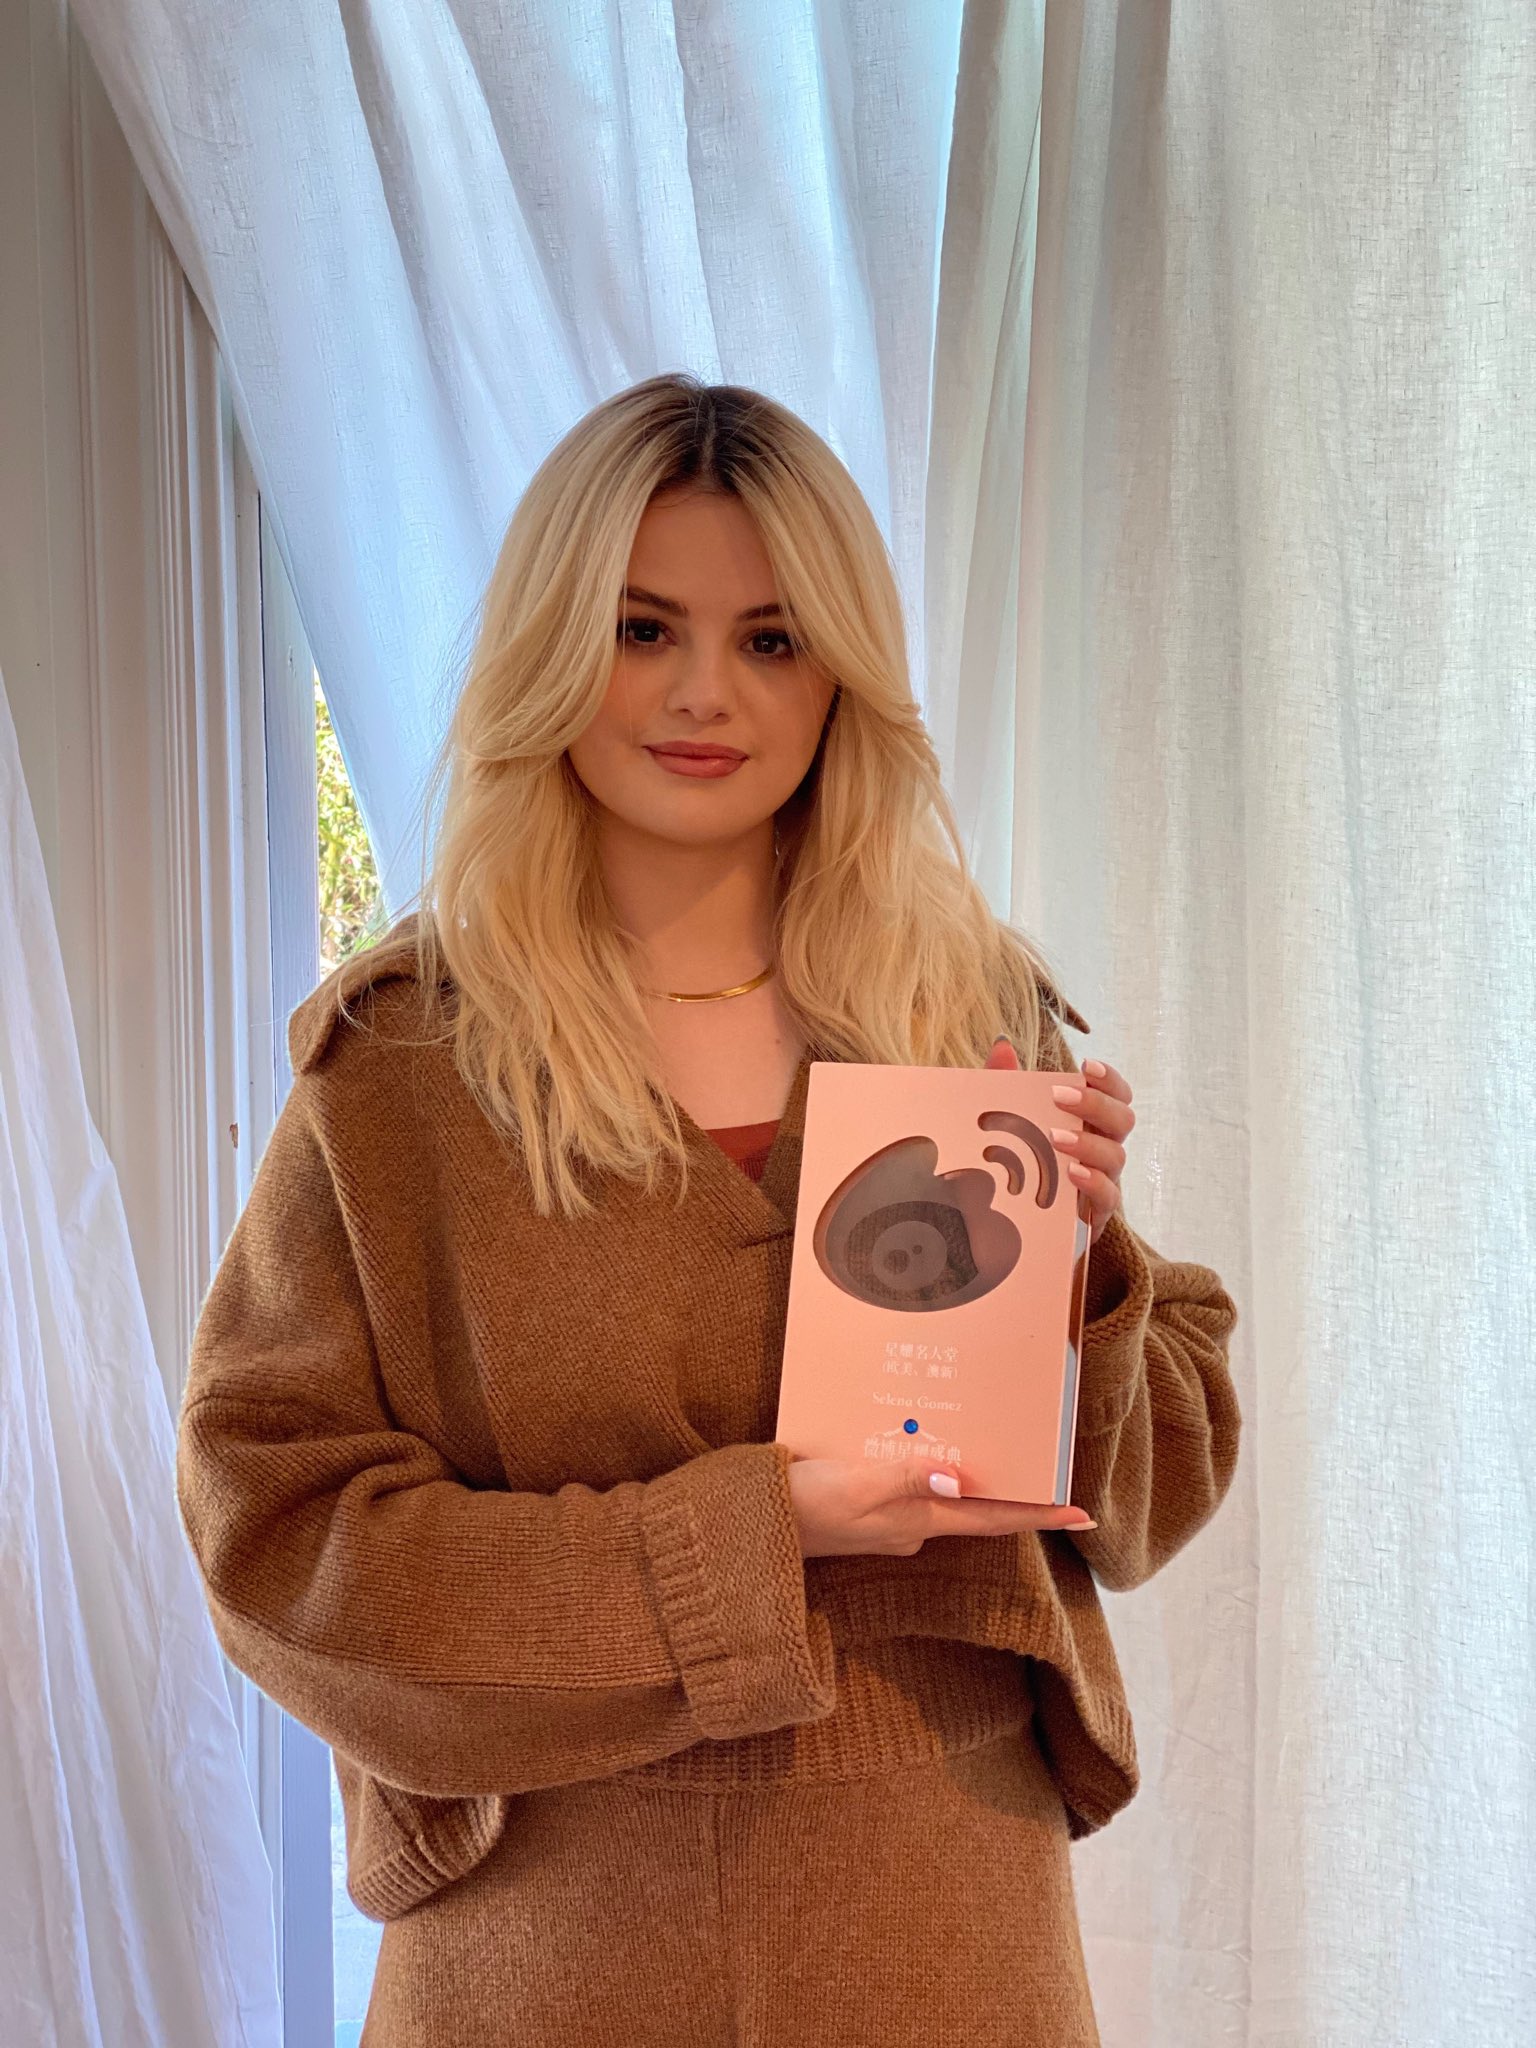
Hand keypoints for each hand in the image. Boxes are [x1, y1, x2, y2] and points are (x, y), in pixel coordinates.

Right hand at [787, 1454, 1094, 1559]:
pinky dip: (925, 1461)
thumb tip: (958, 1476)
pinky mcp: (866, 1505)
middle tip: (1041, 1453)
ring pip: (943, 1489)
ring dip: (967, 1467)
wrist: (748, 1532)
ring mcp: (890, 1517)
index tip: (1083, 1513)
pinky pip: (910, 1481)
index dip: (1040, 1514)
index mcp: (919, 1520)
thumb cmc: (801, 1508)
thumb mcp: (854, 1486)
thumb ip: (905, 1477)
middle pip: (977, 1503)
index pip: (994, 1518)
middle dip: (1010, 1483)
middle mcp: (913, 1523)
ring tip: (987, 1432)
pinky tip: (918, 1435)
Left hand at [985, 1035, 1132, 1249]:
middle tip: (1060, 1098)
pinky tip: (1072, 1173)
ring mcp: (1104, 1181)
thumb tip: (1002, 1045)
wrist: (1019, 1229)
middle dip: (1095, 1104)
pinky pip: (1109, 1197)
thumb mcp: (1009, 1123)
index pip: (1117, 1095)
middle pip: (1123, 1119)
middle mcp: (1104, 1148)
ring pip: (1117, 1156)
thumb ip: (1008, 1085)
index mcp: (1090, 1123)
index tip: (1087, 1067)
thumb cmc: (1022, 1167)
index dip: (1109, 1079)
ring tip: (1055, 1138)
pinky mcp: (1096, 1215)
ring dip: (1088, 1143)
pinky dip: (1093, 1182)